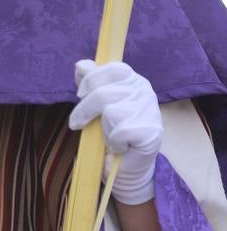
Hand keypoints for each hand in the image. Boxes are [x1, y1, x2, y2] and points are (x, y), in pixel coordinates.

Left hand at [69, 60, 162, 204]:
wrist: (127, 165)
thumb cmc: (111, 131)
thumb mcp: (98, 103)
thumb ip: (91, 82)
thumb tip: (81, 65)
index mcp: (133, 80)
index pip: (112, 69)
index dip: (91, 79)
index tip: (79, 94)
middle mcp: (144, 91)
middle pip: (103, 93)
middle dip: (84, 110)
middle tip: (77, 123)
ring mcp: (150, 110)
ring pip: (110, 113)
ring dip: (103, 130)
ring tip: (110, 136)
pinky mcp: (152, 132)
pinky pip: (120, 132)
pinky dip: (114, 143)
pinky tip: (122, 146)